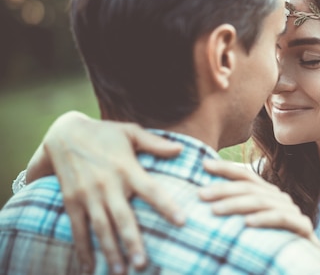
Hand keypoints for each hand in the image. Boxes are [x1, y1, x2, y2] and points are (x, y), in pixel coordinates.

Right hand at [27, 111, 185, 273]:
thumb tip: (180, 150)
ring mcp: (88, 194)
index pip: (151, 190)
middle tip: (142, 264)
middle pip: (122, 217)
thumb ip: (155, 144)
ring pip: (100, 227)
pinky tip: (89, 266)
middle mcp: (107, 184)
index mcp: (126, 167)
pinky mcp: (72, 201)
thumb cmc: (104, 133)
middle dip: (132, 242)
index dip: (167, 206)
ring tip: (120, 271)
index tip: (182, 221)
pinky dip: (82, 248)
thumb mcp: (130, 132)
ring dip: (110, 250)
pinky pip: (78, 228)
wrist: (64, 133)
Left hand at [200, 160, 319, 247]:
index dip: (226, 168)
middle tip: (201, 194)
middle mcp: (280, 199)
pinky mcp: (303, 227)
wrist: (303, 266)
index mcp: (268, 194)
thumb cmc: (270, 247)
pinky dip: (263, 219)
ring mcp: (293, 211)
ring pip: (262, 201)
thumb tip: (203, 198)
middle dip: (223, 189)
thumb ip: (235, 212)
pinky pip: (281, 219)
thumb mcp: (250, 226)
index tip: (204, 164)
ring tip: (215, 210)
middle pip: (250, 187)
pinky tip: (247, 223)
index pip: (245, 176)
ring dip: (236, 204)